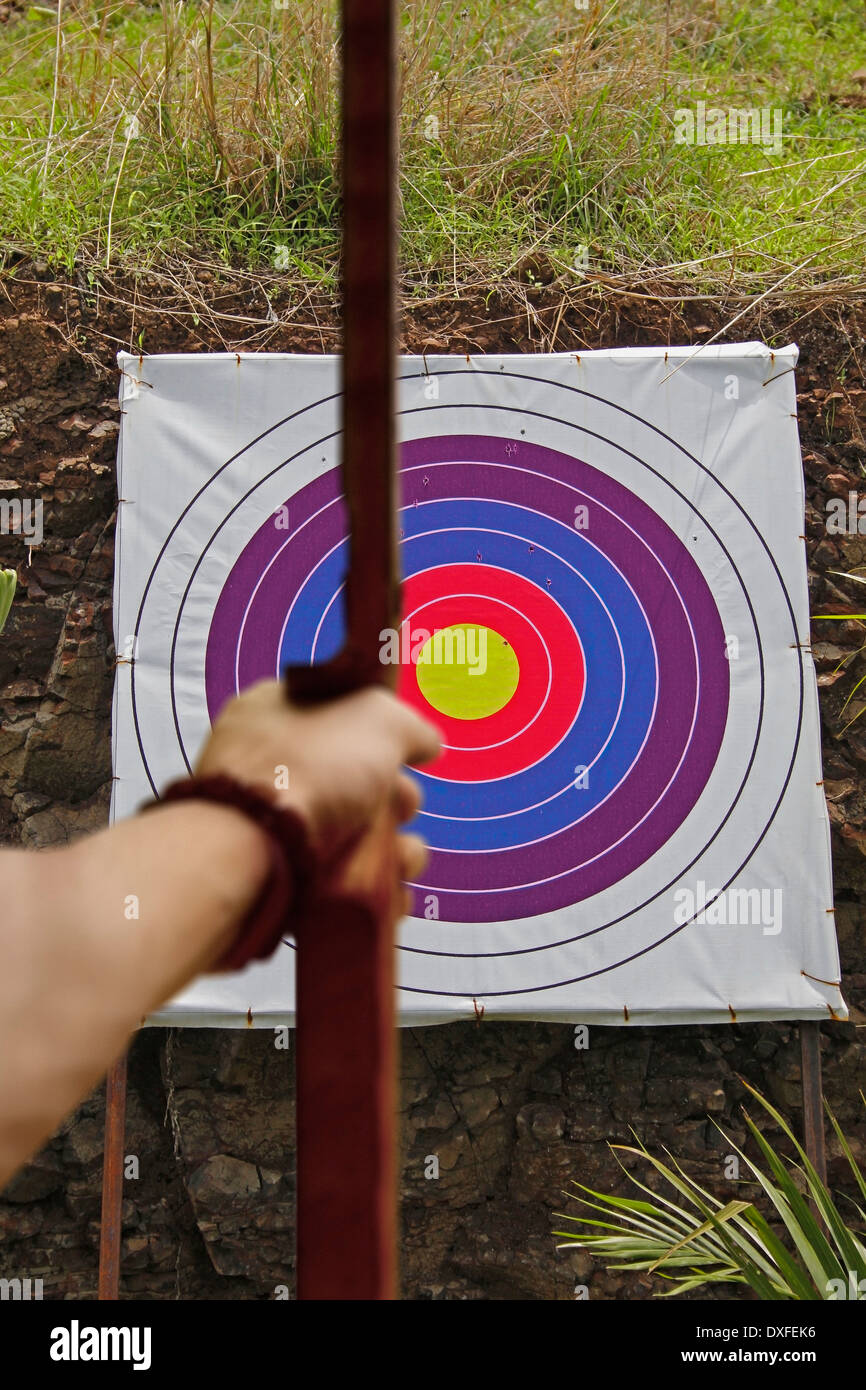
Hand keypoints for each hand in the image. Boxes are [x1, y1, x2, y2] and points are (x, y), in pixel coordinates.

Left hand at [195, 680, 440, 878]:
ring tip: (404, 863)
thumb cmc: (307, 769)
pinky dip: (372, 893)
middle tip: (402, 809)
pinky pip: (337, 884)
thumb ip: (410, 726)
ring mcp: (270, 827)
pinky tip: (392, 896)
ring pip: (353, 838)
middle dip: (396, 801)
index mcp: (275, 712)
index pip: (338, 716)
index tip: (403, 753)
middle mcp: (269, 767)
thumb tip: (428, 743)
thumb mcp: (378, 719)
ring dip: (396, 853)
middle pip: (354, 783)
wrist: (248, 850)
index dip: (381, 734)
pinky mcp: (279, 879)